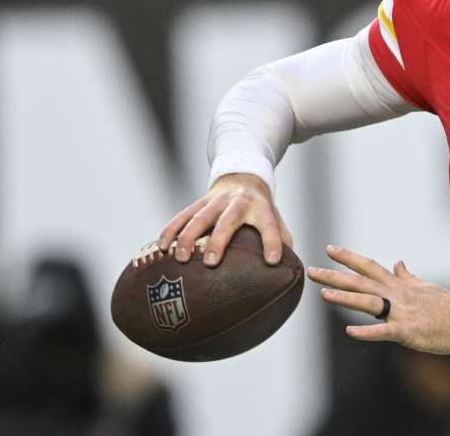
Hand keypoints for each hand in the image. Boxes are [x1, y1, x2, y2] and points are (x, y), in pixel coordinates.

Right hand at [157, 173, 292, 267]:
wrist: (242, 176)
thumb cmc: (261, 208)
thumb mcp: (276, 218)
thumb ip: (282, 241)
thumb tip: (288, 272)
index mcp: (261, 209)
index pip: (270, 225)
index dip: (272, 242)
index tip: (271, 261)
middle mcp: (238, 203)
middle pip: (227, 221)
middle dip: (218, 241)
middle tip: (211, 263)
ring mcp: (215, 201)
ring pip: (199, 217)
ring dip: (188, 237)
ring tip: (180, 258)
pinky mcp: (198, 202)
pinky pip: (182, 215)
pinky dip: (170, 230)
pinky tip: (161, 247)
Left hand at [307, 246, 449, 354]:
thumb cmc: (447, 306)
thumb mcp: (425, 286)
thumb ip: (407, 276)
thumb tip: (398, 262)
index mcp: (399, 286)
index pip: (369, 267)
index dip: (349, 258)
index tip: (330, 249)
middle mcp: (397, 295)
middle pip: (362, 282)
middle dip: (336, 276)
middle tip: (312, 271)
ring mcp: (402, 312)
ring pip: (369, 302)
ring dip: (346, 298)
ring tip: (324, 294)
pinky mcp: (408, 331)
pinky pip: (385, 331)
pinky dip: (367, 332)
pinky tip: (350, 332)